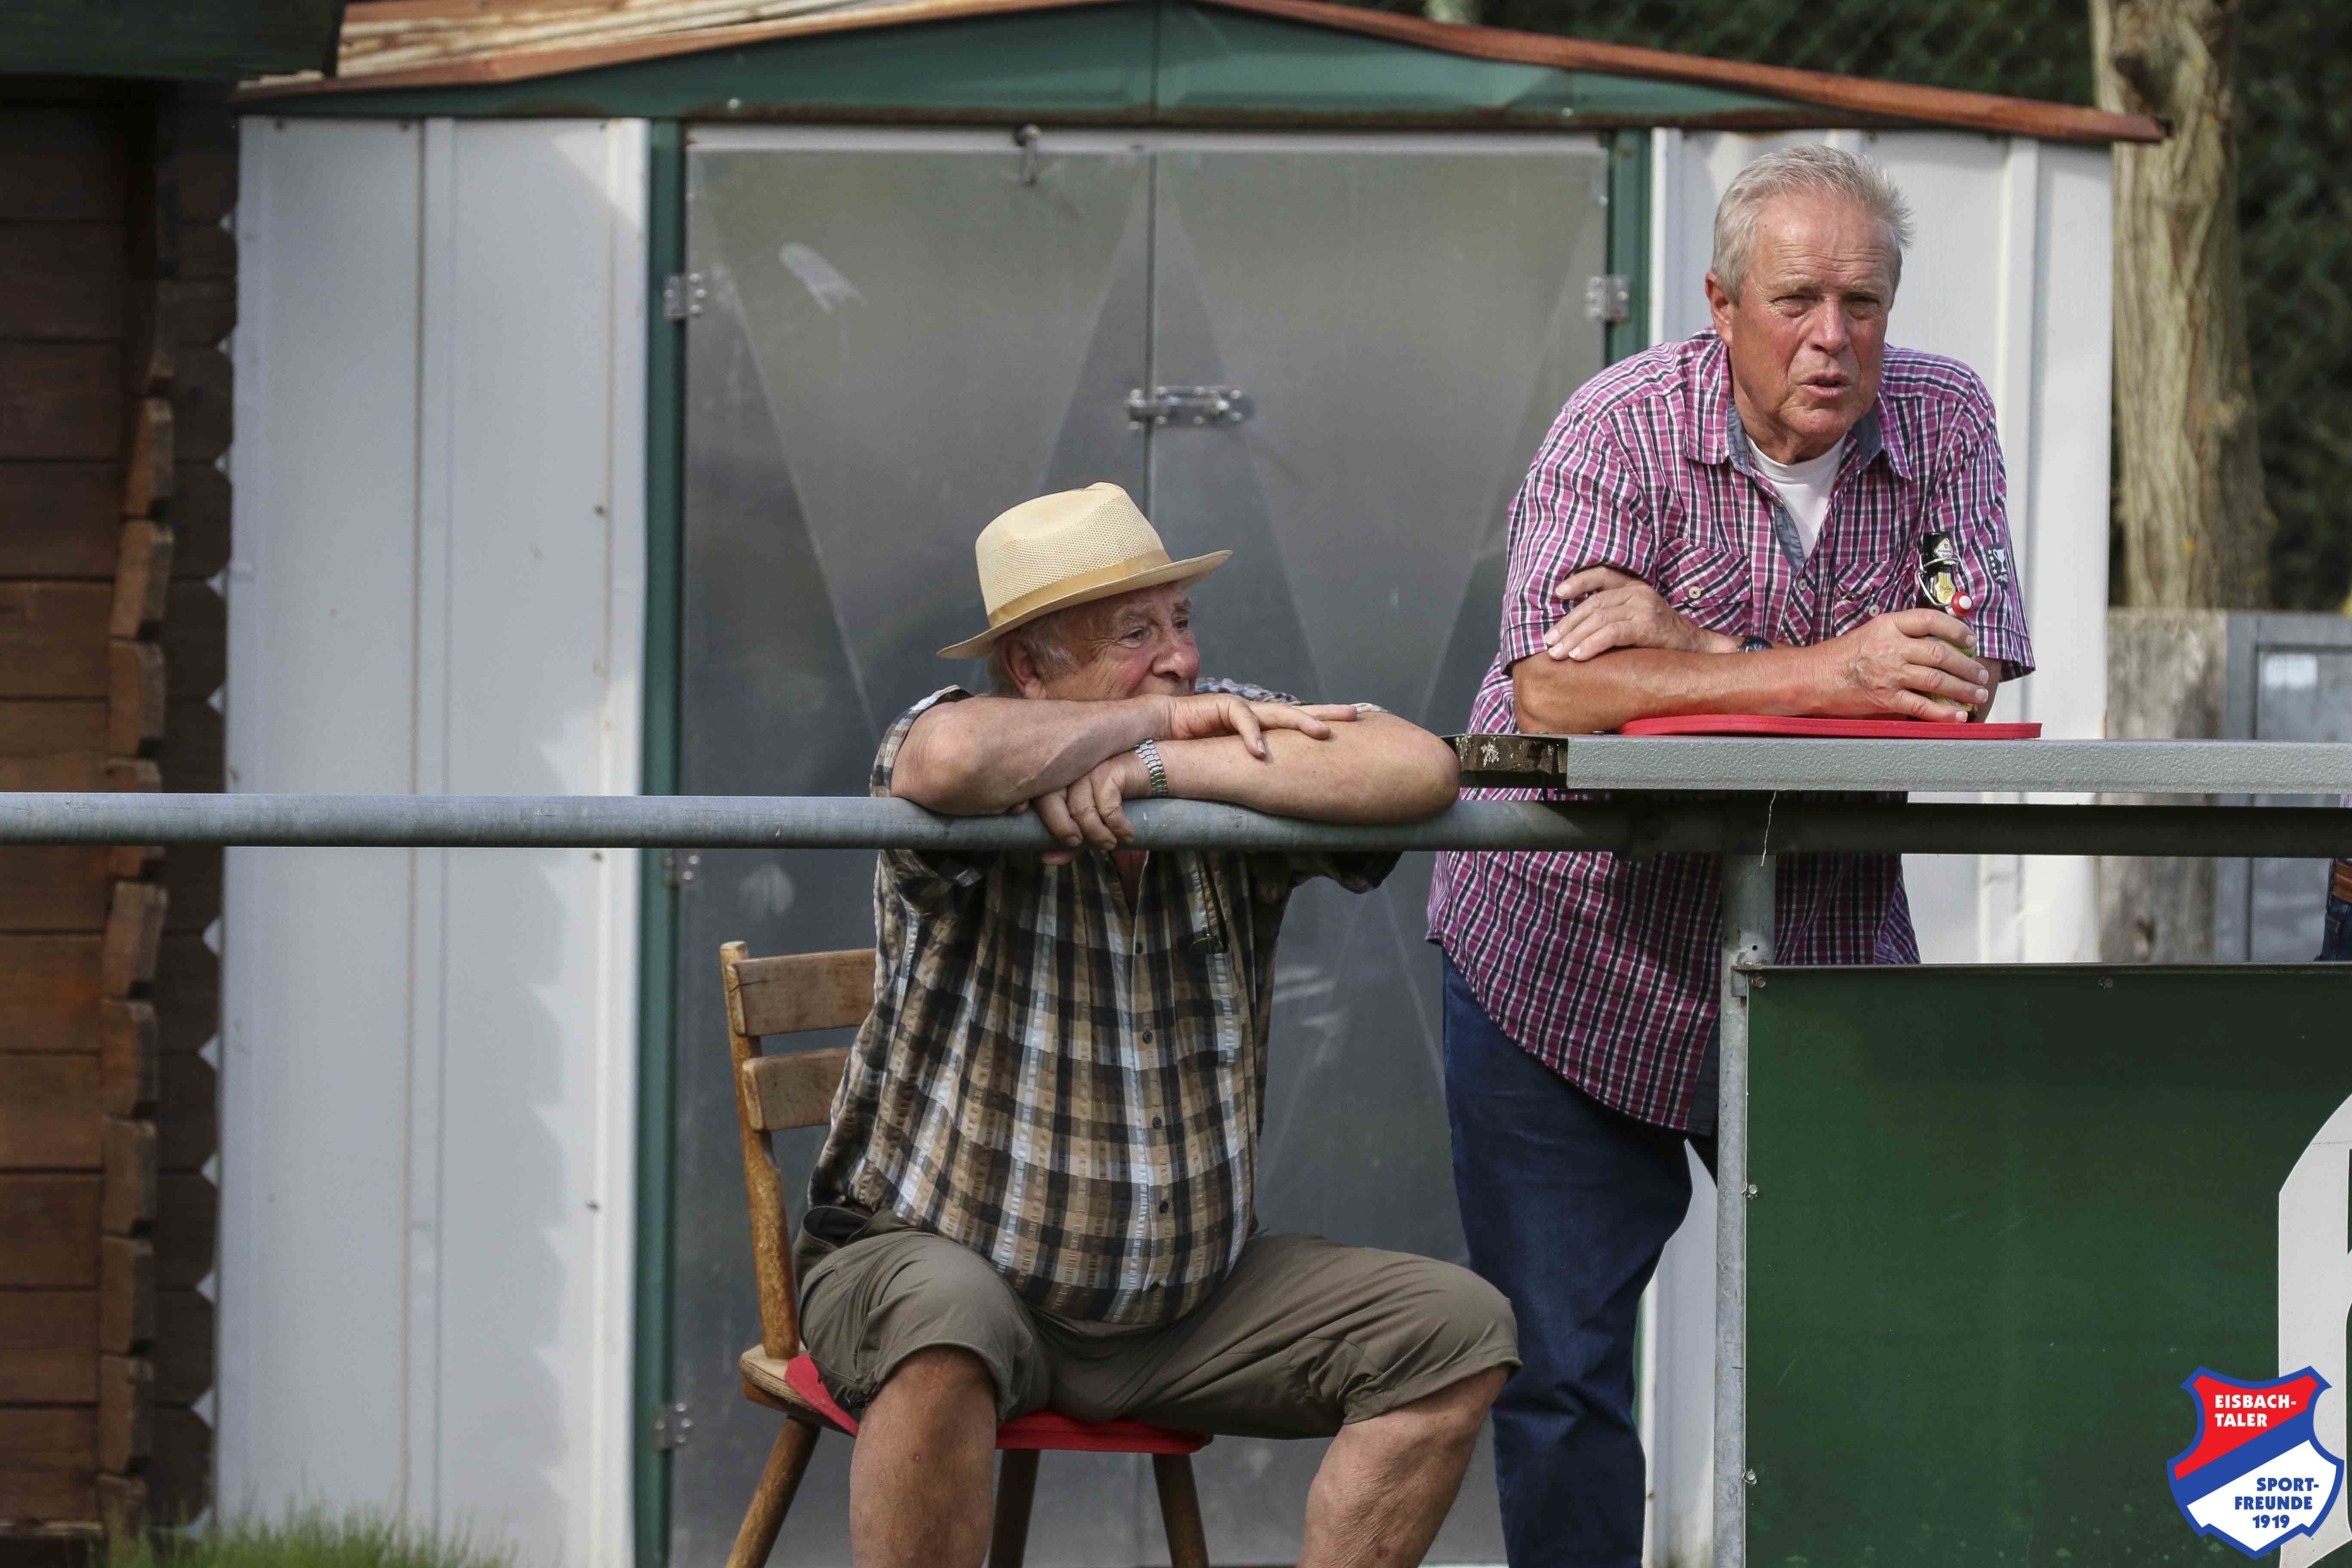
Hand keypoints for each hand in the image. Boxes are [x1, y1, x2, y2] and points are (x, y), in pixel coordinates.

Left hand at [1032, 751, 1148, 863]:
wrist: (1148, 775)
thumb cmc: (1114, 799)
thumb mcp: (1089, 825)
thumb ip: (1069, 843)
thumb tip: (1045, 859)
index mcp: (1056, 783)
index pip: (1034, 799)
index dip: (1030, 811)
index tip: (1050, 832)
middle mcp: (1067, 774)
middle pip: (1050, 801)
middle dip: (1061, 829)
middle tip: (1078, 842)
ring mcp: (1087, 770)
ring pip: (1080, 808)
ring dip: (1097, 833)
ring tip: (1110, 843)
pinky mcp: (1109, 771)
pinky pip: (1107, 806)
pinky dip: (1118, 826)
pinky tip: (1128, 834)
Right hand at [1157, 692, 1359, 757]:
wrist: (1156, 734)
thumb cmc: (1191, 751)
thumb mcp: (1229, 765)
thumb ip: (1250, 774)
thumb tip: (1274, 796)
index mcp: (1258, 730)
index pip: (1295, 727)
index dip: (1319, 727)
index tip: (1349, 733)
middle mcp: (1253, 716)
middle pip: (1297, 712)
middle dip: (1326, 713)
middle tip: (1354, 715)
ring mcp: (1238, 709)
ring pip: (1278, 711)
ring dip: (1301, 721)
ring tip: (1322, 734)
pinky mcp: (1220, 704)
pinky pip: (1243, 717)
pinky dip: (1252, 736)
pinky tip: (1261, 753)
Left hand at [1545, 566, 1736, 660]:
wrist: (1699, 650)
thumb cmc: (1663, 639)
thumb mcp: (1638, 619)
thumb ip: (1615, 616)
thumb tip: (1576, 628)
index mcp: (1635, 587)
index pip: (1603, 575)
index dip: (1579, 581)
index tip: (1557, 593)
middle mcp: (1639, 593)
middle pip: (1594, 604)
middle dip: (1568, 624)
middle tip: (1549, 642)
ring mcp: (1644, 608)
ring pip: (1599, 619)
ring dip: (1574, 638)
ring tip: (1557, 654)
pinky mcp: (1648, 626)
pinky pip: (1612, 633)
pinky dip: (1591, 644)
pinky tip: (1578, 656)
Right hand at [1811, 609, 1989, 721]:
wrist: (1814, 677)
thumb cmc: (1842, 656)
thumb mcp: (1872, 633)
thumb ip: (1901, 635)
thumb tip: (1937, 643)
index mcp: (1888, 625)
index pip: (1931, 620)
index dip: (1956, 628)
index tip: (1970, 639)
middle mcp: (1890, 647)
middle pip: (1940, 653)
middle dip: (1967, 665)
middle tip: (1980, 673)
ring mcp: (1888, 673)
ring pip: (1937, 680)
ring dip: (1963, 688)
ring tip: (1977, 693)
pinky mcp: (1885, 698)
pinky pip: (1922, 706)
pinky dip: (1943, 712)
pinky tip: (1958, 715)